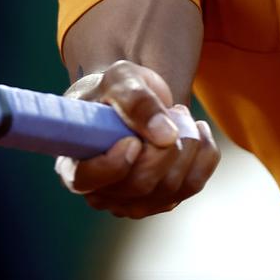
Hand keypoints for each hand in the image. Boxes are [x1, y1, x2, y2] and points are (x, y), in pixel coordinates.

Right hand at [55, 60, 219, 218]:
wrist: (134, 99)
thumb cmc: (116, 89)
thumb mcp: (121, 79)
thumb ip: (137, 102)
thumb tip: (166, 136)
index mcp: (74, 163)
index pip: (87, 180)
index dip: (113, 164)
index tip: (132, 140)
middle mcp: (100, 191)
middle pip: (140, 184)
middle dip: (165, 145)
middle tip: (173, 110)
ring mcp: (132, 201)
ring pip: (171, 188)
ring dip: (187, 144)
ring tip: (180, 114)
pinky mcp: (162, 199)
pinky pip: (193, 185)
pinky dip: (204, 154)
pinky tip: (198, 130)